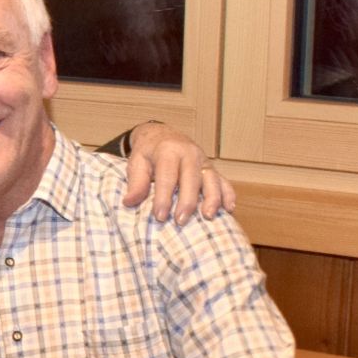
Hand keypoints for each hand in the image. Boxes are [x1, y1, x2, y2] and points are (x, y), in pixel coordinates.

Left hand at [120, 121, 235, 222]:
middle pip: (191, 179)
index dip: (164, 197)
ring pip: (211, 179)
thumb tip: (129, 202)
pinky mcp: (211, 168)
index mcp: (168, 151)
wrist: (162, 135)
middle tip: (180, 221)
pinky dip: (228, 194)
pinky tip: (229, 208)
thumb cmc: (148, 153)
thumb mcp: (136, 162)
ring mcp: (203, 160)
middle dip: (187, 201)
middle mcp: (189, 153)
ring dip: (212, 198)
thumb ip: (135, 182)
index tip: (160, 216)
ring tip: (209, 216)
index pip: (167, 176)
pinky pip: (223, 180)